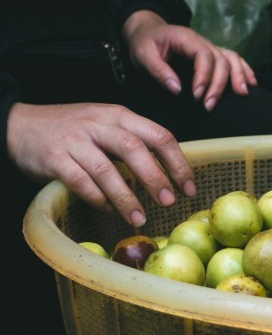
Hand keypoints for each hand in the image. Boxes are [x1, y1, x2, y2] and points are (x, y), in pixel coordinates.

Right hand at [7, 102, 195, 225]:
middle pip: (135, 149)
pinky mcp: (54, 157)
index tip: (189, 188)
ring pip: (107, 169)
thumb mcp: (108, 125)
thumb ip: (136, 142)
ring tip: (139, 218)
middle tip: (169, 202)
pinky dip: (96, 197)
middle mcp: (99, 124)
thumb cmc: (73, 130)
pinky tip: (107, 209)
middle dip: (156, 178)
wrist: (19, 124)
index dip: (178, 163)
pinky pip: (79, 180)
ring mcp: (75, 140)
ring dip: (126, 197)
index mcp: (120, 116)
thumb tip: (171, 173)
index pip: (159, 135)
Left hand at [123, 10, 257, 110]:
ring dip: (238, 77)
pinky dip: (245, 71)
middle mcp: (203, 41)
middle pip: (221, 60)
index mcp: (186, 38)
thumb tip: (178, 89)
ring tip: (242, 95)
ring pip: (232, 59)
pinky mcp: (214, 55)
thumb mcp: (143, 55)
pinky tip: (251, 85)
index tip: (196, 96)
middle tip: (209, 106)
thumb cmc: (145, 43)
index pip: (204, 56)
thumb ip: (158, 71)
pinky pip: (235, 60)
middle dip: (219, 85)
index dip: (204, 76)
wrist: (148, 32)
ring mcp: (211, 47)